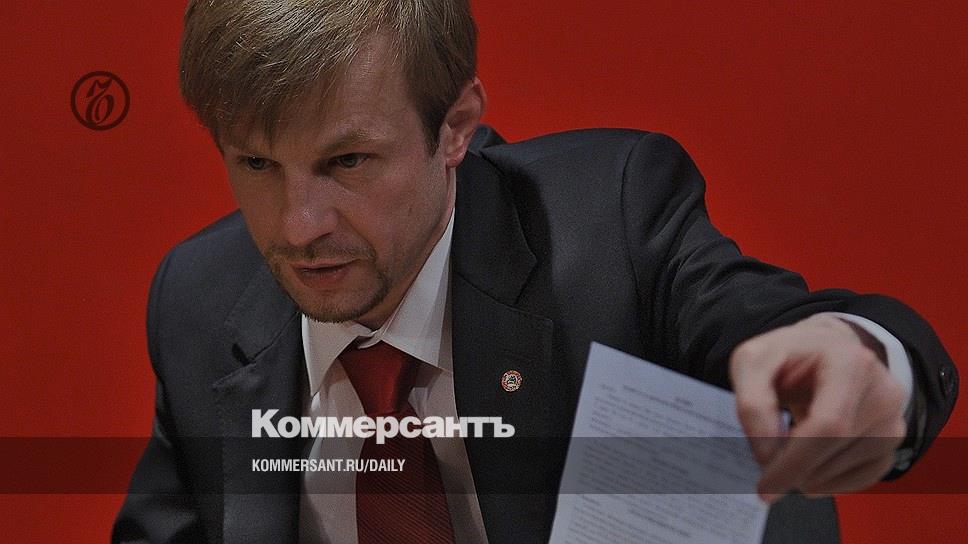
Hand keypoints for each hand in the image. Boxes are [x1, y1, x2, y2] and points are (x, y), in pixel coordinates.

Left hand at [729, 313, 906, 501]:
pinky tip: (810, 457)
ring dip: (805, 473)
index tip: (766, 486)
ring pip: (842, 472)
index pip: (828, 425)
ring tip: (791, 439)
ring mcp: (893, 421)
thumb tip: (768, 454)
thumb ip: (751, 403)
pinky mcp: (892, 444)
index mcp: (849, 363)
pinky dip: (825, 480)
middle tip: (767, 460)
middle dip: (792, 468)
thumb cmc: (789, 355)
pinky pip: (857, 481)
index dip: (794, 461)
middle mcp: (882, 393)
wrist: (828, 350)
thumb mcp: (754, 360)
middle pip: (834, 451)